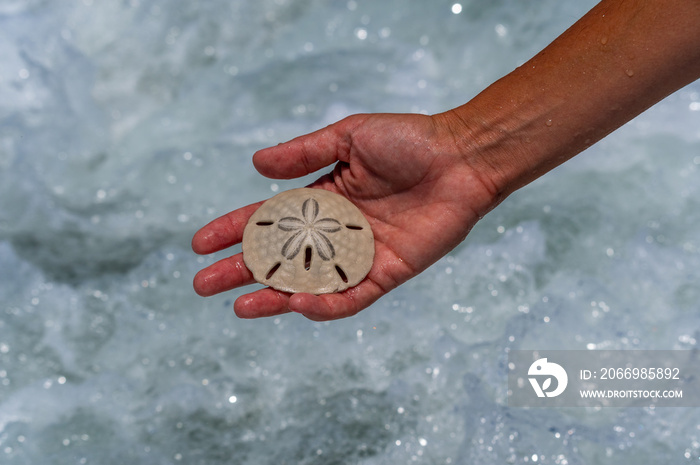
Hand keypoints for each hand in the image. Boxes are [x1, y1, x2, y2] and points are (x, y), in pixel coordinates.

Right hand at [191, 113, 498, 319]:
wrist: (461, 157)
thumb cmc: (408, 141)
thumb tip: (255, 164)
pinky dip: (326, 304)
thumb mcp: (348, 137)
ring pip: (309, 284)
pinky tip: (298, 303)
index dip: (232, 230)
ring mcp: (360, 255)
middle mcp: (336, 232)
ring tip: (242, 306)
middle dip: (241, 270)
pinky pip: (352, 295)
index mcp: (322, 199)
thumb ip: (304, 153)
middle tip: (204, 284)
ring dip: (275, 297)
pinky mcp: (387, 273)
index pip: (267, 219)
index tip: (199, 242)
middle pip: (279, 257)